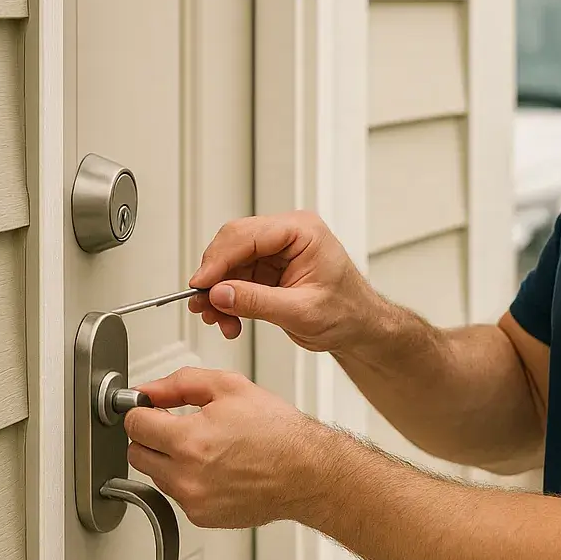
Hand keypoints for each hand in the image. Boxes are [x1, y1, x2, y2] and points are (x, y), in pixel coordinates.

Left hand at [124, 367, 320, 527]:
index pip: (135, 424)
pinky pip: (177, 495)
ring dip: (170, 459)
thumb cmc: (278, 431)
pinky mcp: (202, 516)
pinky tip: (216, 467)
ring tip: (207, 447)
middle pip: (137, 453)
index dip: (143, 410)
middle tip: (179, 426)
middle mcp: (185, 475)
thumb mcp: (232, 387)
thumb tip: (150, 389)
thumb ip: (182, 382)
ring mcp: (192, 500)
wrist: (307, 471)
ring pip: (156, 475)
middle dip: (153, 436)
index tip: (152, 408)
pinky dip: (188, 480)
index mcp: (189, 440)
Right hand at [187, 210, 378, 352]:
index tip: (200, 285)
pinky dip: (228, 300)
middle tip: (203, 305)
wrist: (360, 327)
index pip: (248, 234)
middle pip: (233, 245)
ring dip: (219, 294)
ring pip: (230, 264)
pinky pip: (236, 279)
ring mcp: (278, 251)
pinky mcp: (270, 269)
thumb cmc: (348, 312)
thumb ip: (257, 302)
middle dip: (215, 278)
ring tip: (219, 320)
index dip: (218, 259)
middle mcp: (288, 235)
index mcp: (303, 232)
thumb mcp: (301, 312)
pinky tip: (230, 320)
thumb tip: (219, 294)